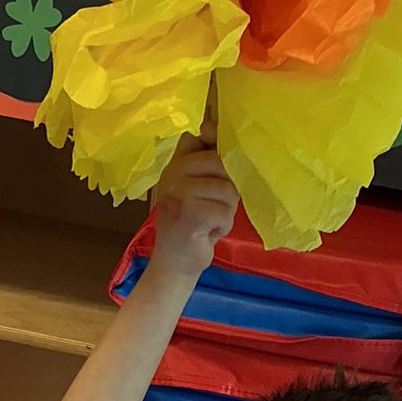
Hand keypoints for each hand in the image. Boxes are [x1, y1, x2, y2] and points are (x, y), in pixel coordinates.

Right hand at [150, 134, 237, 283]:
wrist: (174, 264)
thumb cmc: (192, 226)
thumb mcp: (198, 190)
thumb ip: (208, 165)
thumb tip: (227, 138)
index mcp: (175, 164)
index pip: (198, 136)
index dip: (217, 142)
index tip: (221, 168)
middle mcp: (172, 174)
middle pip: (219, 161)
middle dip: (229, 187)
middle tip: (218, 206)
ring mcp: (178, 193)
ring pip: (226, 189)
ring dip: (227, 210)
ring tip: (212, 221)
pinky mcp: (188, 214)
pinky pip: (224, 212)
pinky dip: (223, 226)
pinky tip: (209, 233)